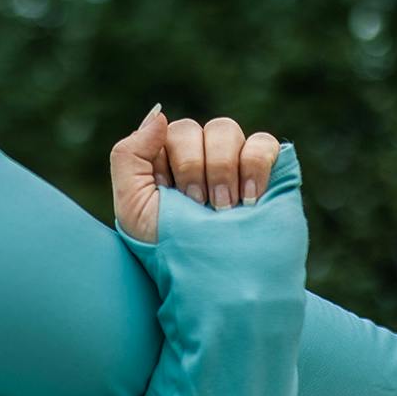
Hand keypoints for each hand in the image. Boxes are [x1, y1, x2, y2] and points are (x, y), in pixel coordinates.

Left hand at [110, 106, 280, 242]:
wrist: (212, 281)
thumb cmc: (167, 248)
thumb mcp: (131, 204)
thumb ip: (129, 154)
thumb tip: (159, 114)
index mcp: (164, 161)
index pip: (169, 131)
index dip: (173, 164)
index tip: (174, 199)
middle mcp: (198, 156)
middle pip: (196, 129)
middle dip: (195, 170)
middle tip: (200, 207)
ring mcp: (232, 162)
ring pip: (226, 129)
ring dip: (222, 170)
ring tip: (224, 208)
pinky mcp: (267, 171)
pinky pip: (263, 142)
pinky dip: (255, 165)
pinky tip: (249, 200)